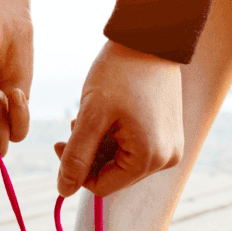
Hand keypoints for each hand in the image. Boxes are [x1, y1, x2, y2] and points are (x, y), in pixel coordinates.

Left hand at [54, 41, 182, 197]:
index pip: (102, 186)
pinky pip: (135, 148)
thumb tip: (62, 191)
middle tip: (75, 124)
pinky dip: (116, 136)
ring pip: (122, 161)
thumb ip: (76, 156)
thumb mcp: (91, 116)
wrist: (150, 38)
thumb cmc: (120, 72)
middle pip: (113, 174)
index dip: (75, 170)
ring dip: (101, 144)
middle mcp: (166, 159)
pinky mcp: (169, 134)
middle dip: (90, 154)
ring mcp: (170, 147)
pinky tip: (109, 114)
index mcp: (150, 158)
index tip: (61, 143)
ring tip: (92, 115)